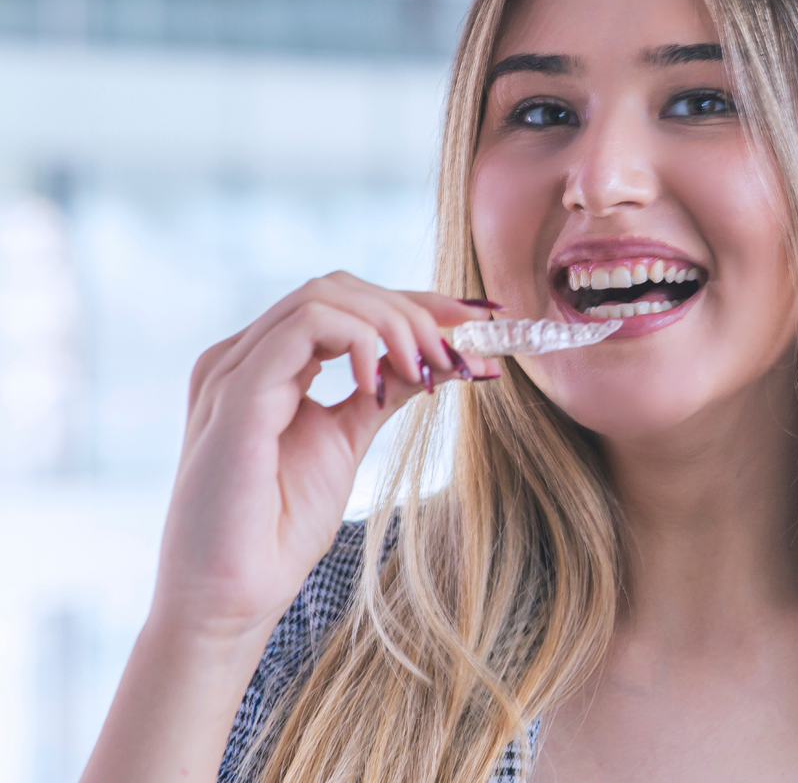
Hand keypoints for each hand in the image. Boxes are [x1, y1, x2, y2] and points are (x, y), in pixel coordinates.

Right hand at [150, 271, 500, 643]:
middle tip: (459, 356)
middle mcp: (241, 355)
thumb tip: (446, 358)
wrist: (232, 596)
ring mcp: (232, 369)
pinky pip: (307, 325)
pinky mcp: (236, 391)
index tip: (479, 320)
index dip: (415, 302)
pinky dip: (361, 340)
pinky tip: (382, 384)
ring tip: (429, 370)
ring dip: (396, 323)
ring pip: (327, 294)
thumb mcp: (346, 440)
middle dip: (414, 310)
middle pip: (340, 288)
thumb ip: (382, 392)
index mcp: (263, 364)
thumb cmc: (278, 528)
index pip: (344, 303)